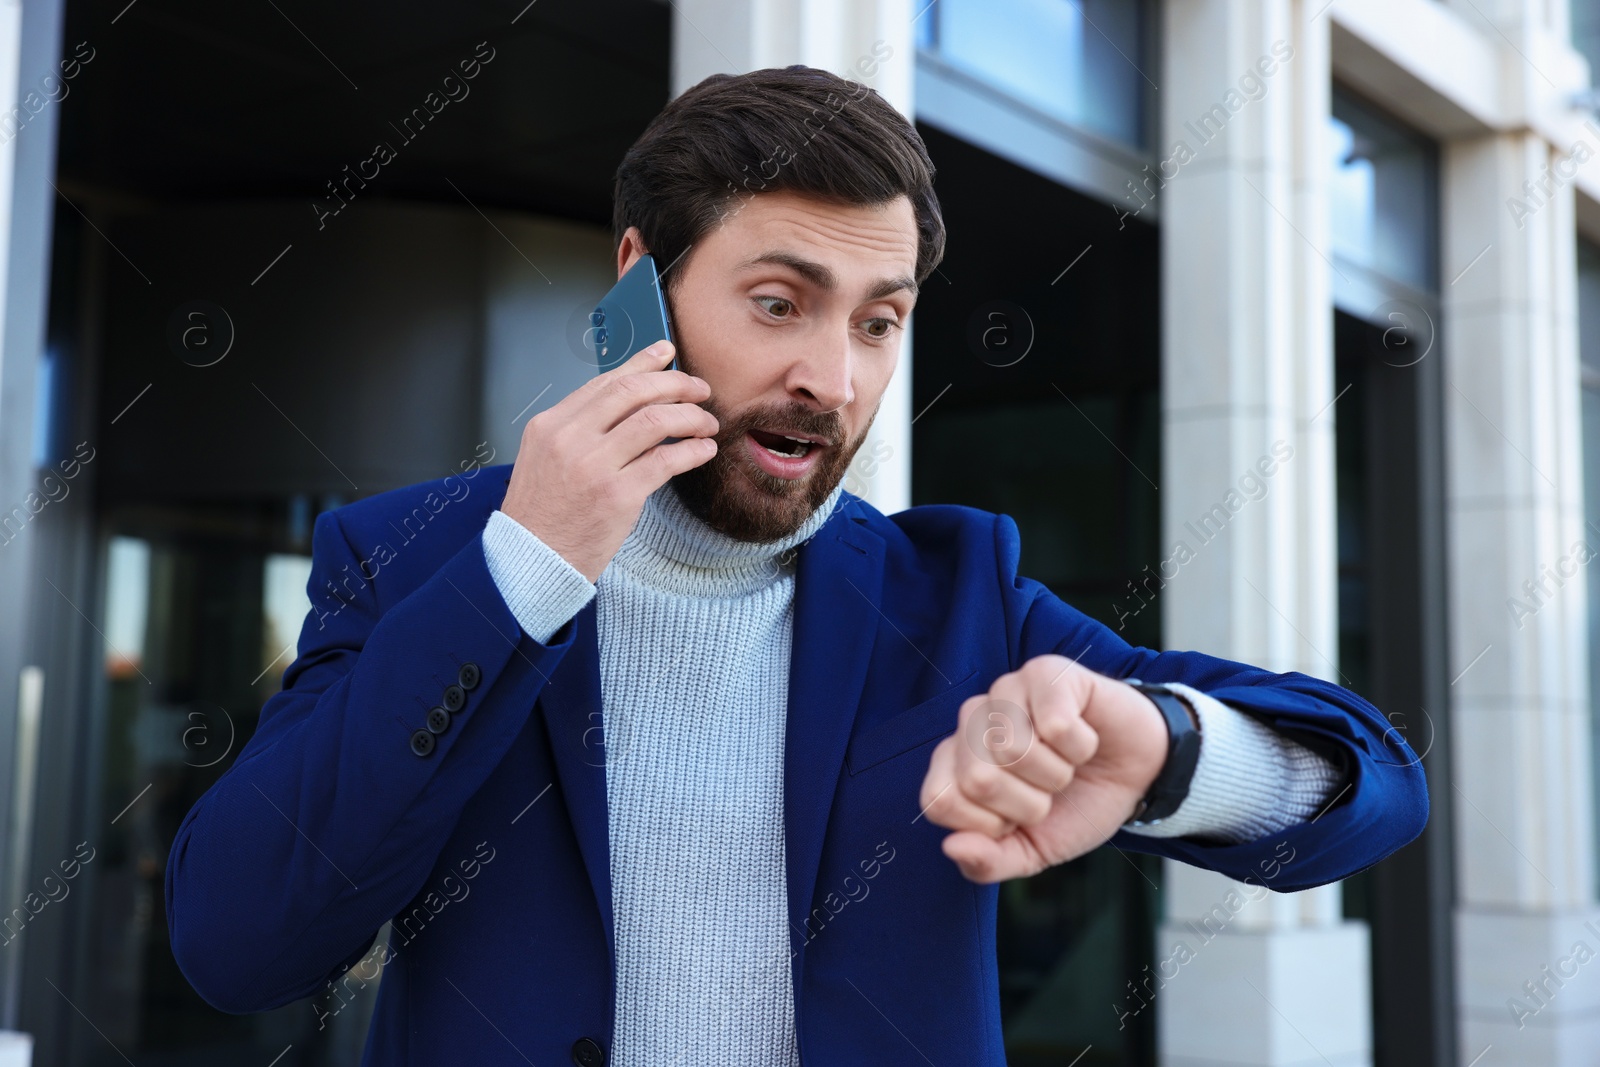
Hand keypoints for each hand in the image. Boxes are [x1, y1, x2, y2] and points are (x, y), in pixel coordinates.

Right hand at [500, 340, 717, 582]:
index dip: (642, 364)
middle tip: (699, 389)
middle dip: (675, 384)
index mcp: (550, 425)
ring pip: (655, 421)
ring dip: (691, 417)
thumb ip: (579, 429)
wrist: (531, 561)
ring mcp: (594, 466)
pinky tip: (703, 450)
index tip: (665, 352)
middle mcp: (570, 438)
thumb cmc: (542, 516)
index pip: (605, 382)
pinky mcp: (618, 495)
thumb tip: (629, 404)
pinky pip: (666, 461)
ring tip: (706, 423)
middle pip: (634, 392)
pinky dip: (692, 450)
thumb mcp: (546, 459)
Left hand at [918, 655, 1176, 882]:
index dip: (989, 824)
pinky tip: (1084, 738)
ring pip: (1013, 749)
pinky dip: (1081, 746)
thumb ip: (989, 862)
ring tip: (1066, 763)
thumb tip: (951, 846)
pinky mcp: (1046, 672)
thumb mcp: (1033, 850)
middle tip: (1048, 790)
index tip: (1016, 817)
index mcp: (955, 763)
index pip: (939, 801)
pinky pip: (1054, 723)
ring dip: (1056, 773)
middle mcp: (971, 721)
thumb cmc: (1077, 805)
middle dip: (1027, 803)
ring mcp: (1006, 690)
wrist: (1138, 774)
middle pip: (978, 778)